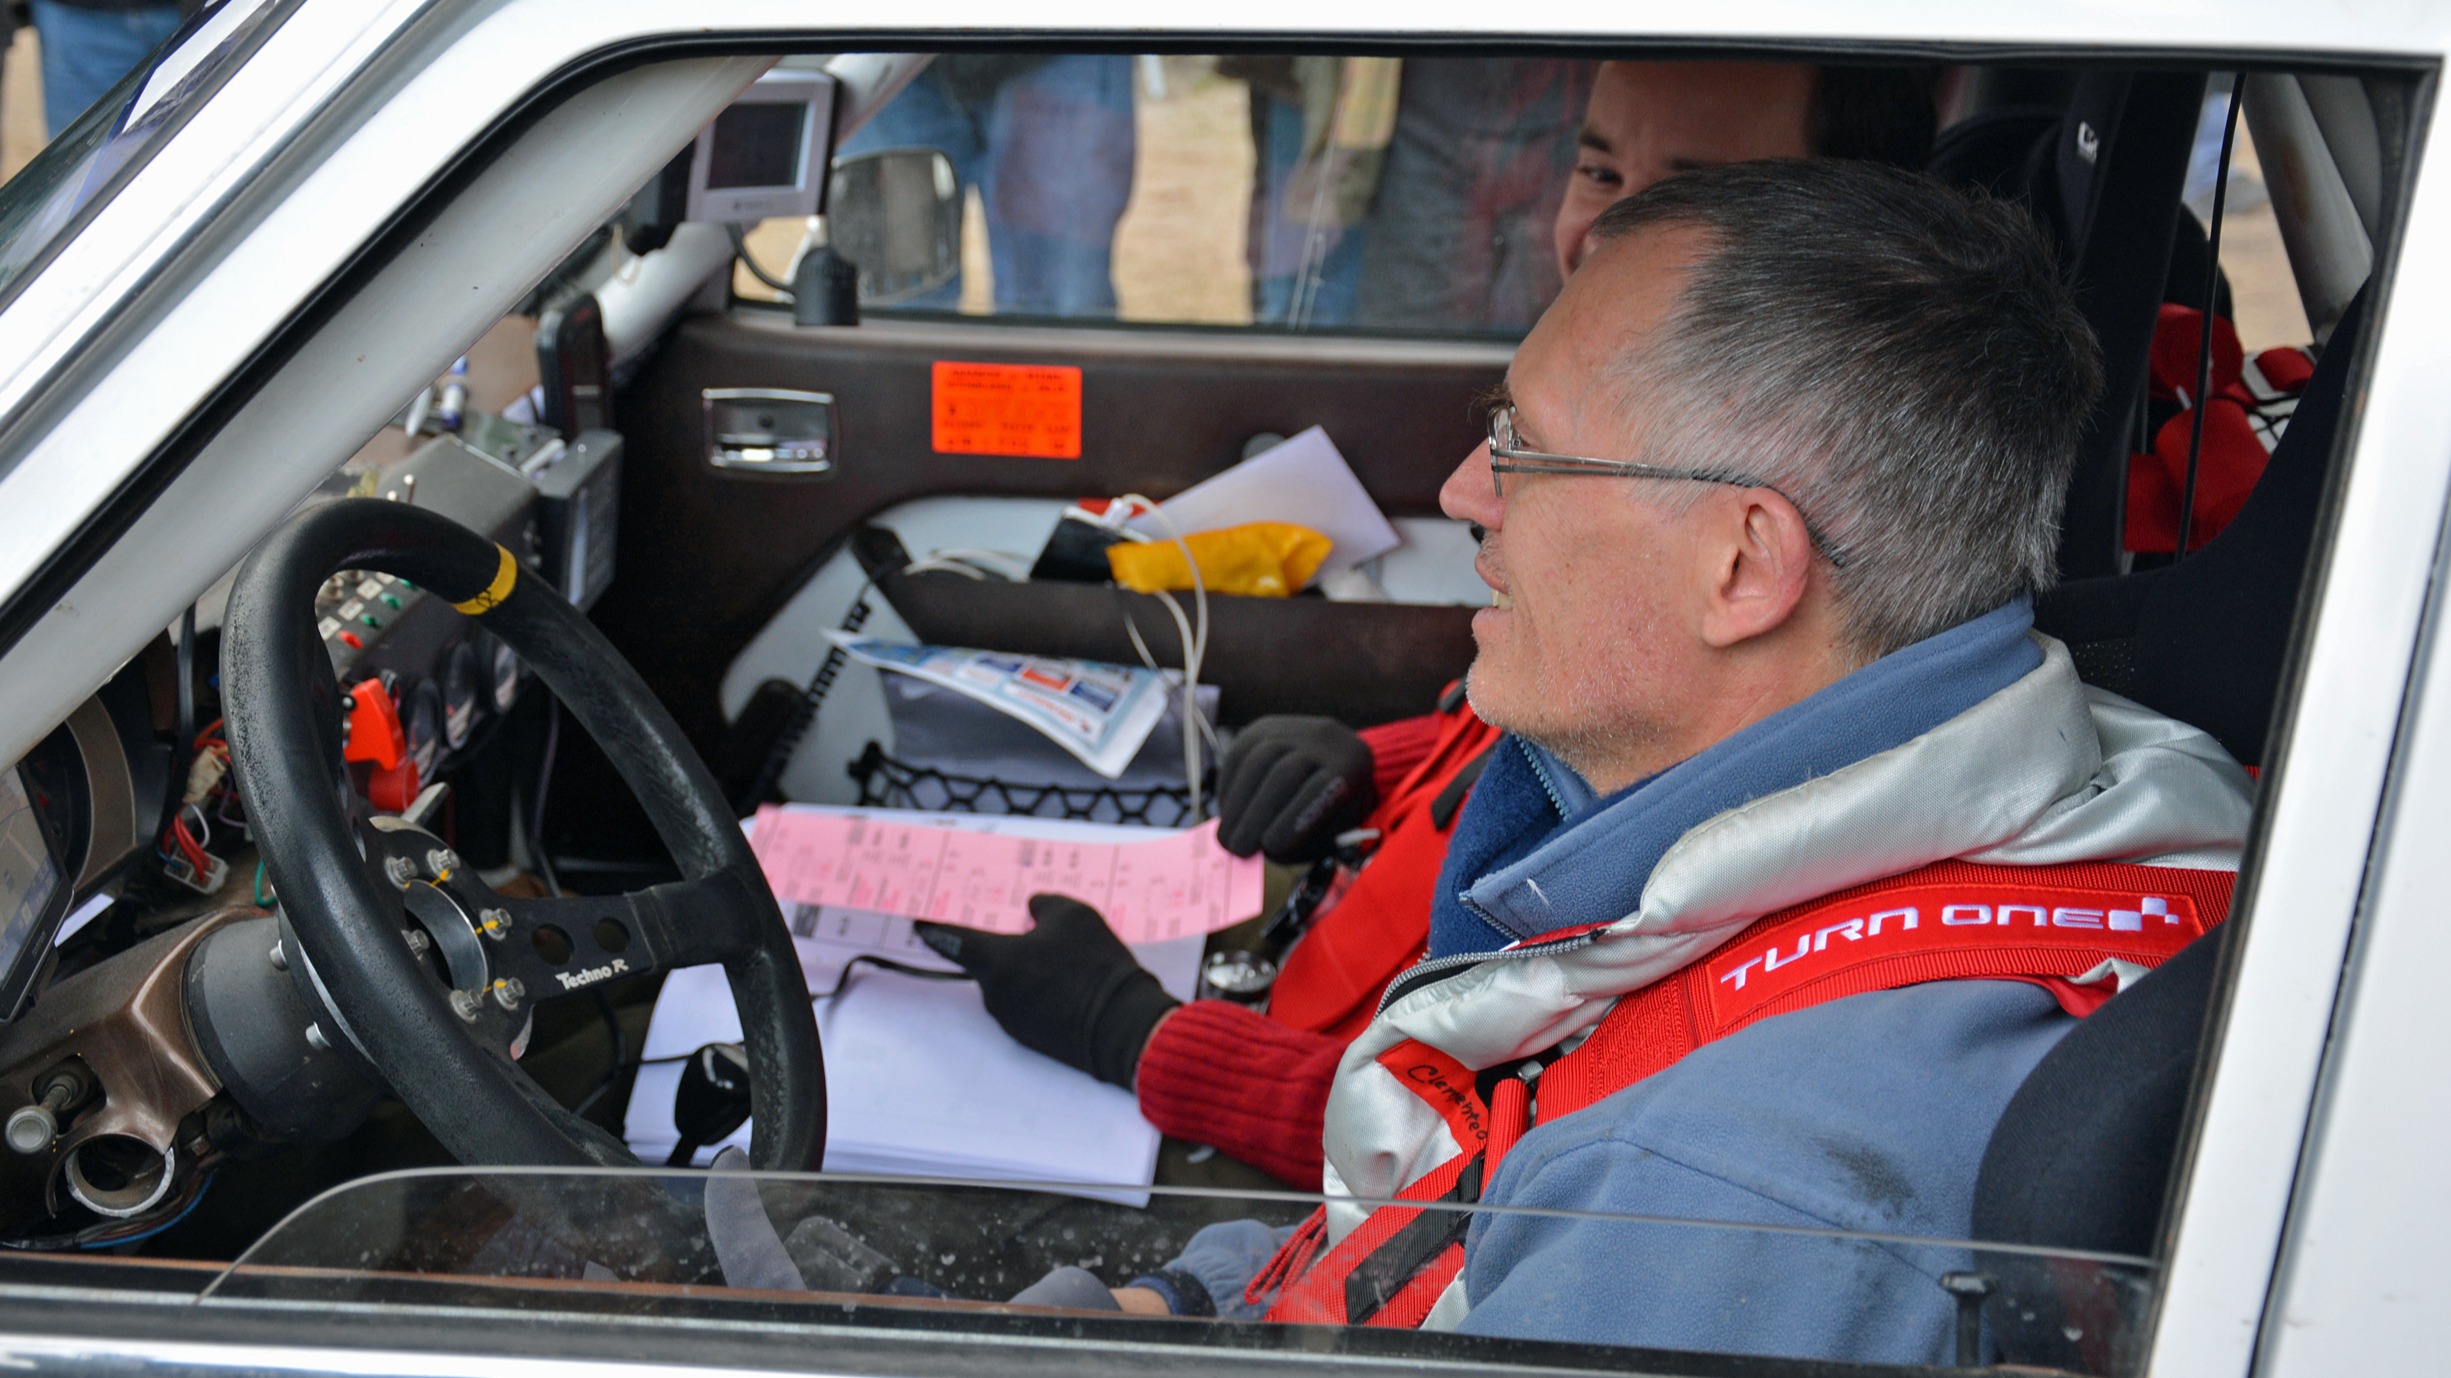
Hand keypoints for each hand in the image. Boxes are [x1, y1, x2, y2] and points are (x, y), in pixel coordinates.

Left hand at [914, 895, 1177, 1089]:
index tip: (918, 924)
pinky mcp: (1030, 1039)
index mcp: (996, 961)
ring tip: (1067, 962)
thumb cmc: (1095, 966)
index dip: (935, 929)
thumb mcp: (1075, 915)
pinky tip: (1071, 985)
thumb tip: (1032, 909)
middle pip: (989, 963)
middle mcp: (995, 994)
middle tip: (1036, 935)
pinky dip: (1039, 993)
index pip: (953, 941)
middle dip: (1007, 949)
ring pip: (1010, 984)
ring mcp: (1011, 1020)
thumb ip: (1045, 905)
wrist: (1123, 1025)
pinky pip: (1026, 1006)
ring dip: (1027, 972)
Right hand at [1216, 715, 1376, 862]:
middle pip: (1284, 773)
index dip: (1293, 819)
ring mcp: (1290, 728)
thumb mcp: (1332, 829)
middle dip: (1256, 815)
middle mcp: (1323, 737)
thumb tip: (1259, 849)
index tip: (1270, 848)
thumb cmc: (1333, 809)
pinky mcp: (1262, 728)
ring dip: (1236, 805)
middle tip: (1239, 849)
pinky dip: (1228, 789)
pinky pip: (1238, 756)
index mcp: (1351, 763)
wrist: (1333, 763)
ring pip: (1256, 762)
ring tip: (1228, 838)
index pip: (1321, 789)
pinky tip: (1228, 814)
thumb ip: (1302, 841)